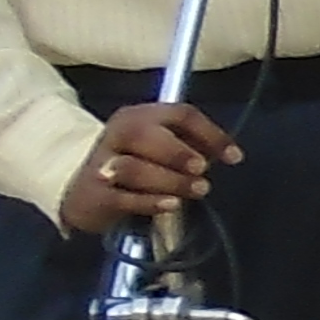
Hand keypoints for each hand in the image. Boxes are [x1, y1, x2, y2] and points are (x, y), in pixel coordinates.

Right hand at [60, 99, 238, 234]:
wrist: (85, 193)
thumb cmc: (137, 166)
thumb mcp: (162, 149)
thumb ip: (192, 147)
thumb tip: (228, 154)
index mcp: (140, 116)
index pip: (179, 114)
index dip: (210, 133)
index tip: (234, 157)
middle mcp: (118, 135)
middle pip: (144, 134)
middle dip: (178, 152)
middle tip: (202, 168)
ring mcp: (103, 164)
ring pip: (133, 167)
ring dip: (170, 180)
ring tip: (196, 190)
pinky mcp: (95, 195)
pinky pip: (123, 197)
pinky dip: (150, 201)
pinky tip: (171, 205)